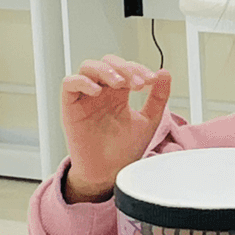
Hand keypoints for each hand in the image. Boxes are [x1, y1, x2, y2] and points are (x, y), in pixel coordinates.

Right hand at [61, 55, 171, 201]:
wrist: (109, 172)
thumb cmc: (125, 149)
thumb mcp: (148, 120)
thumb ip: (158, 97)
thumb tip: (165, 73)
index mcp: (118, 93)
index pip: (126, 68)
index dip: (139, 68)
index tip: (152, 80)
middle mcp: (102, 92)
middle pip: (108, 62)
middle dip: (125, 68)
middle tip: (139, 83)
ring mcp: (86, 98)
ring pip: (88, 67)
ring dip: (106, 70)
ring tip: (121, 84)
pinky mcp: (71, 107)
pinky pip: (69, 84)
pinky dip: (82, 81)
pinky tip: (98, 91)